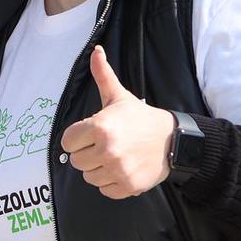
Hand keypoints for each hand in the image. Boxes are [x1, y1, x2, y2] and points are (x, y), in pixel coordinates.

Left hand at [60, 45, 175, 198]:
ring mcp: (118, 170)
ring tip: (114, 156)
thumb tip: (95, 50)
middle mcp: (107, 150)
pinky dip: (111, 182)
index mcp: (100, 127)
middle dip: (87, 153)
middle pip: (76, 161)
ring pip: (89, 177)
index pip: (67, 142)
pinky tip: (122, 168)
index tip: (90, 134)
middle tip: (105, 145)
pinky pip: (104, 190)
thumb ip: (102, 75)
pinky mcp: (127, 186)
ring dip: (98, 169)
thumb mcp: (119, 96)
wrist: (173, 140)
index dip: (77, 138)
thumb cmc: (140, 118)